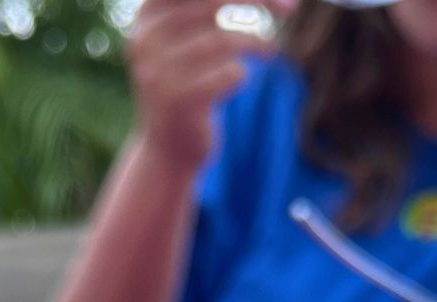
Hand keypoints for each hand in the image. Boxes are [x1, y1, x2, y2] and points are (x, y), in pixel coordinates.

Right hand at [126, 0, 283, 171]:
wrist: (167, 151)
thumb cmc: (187, 86)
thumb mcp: (185, 39)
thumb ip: (206, 8)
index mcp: (147, 16)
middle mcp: (146, 40)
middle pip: (213, 2)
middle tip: (291, 8)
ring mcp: (158, 72)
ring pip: (226, 40)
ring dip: (258, 44)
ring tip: (270, 51)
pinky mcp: (179, 102)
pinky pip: (231, 74)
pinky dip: (243, 75)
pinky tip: (239, 80)